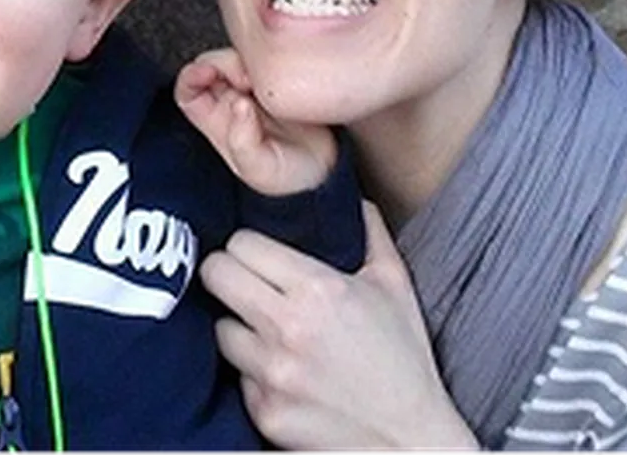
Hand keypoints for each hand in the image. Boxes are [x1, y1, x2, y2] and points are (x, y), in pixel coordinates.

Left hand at [175, 48, 335, 194]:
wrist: (329, 171)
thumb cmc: (290, 176)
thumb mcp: (261, 170)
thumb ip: (243, 144)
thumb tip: (238, 104)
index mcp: (217, 122)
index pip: (188, 91)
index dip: (191, 76)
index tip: (207, 72)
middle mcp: (232, 101)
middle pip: (213, 66)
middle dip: (225, 64)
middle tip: (247, 80)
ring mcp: (256, 88)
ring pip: (240, 58)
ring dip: (250, 62)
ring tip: (267, 82)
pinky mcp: (280, 77)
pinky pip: (268, 56)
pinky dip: (270, 57)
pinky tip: (283, 74)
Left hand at [202, 202, 478, 452]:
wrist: (410, 441)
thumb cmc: (405, 362)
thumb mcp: (396, 287)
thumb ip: (370, 232)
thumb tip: (352, 196)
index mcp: (317, 289)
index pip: (241, 244)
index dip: (247, 246)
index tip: (257, 255)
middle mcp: (288, 328)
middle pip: (215, 274)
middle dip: (227, 273)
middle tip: (244, 282)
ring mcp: (271, 373)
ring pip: (219, 327)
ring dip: (237, 325)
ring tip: (266, 330)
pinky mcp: (262, 410)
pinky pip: (235, 375)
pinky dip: (251, 370)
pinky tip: (279, 369)